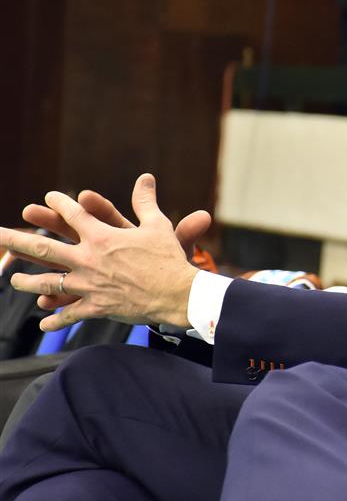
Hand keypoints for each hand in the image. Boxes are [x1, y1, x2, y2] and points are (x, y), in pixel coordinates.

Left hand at [0, 174, 201, 330]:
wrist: (177, 293)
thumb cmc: (168, 258)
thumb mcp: (158, 225)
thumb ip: (145, 202)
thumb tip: (145, 177)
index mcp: (101, 236)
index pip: (73, 215)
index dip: (59, 203)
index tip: (48, 197)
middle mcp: (88, 259)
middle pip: (43, 247)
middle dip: (15, 240)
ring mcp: (89, 284)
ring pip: (49, 282)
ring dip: (28, 282)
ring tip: (13, 280)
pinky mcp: (97, 306)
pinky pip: (71, 314)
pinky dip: (57, 319)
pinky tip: (43, 322)